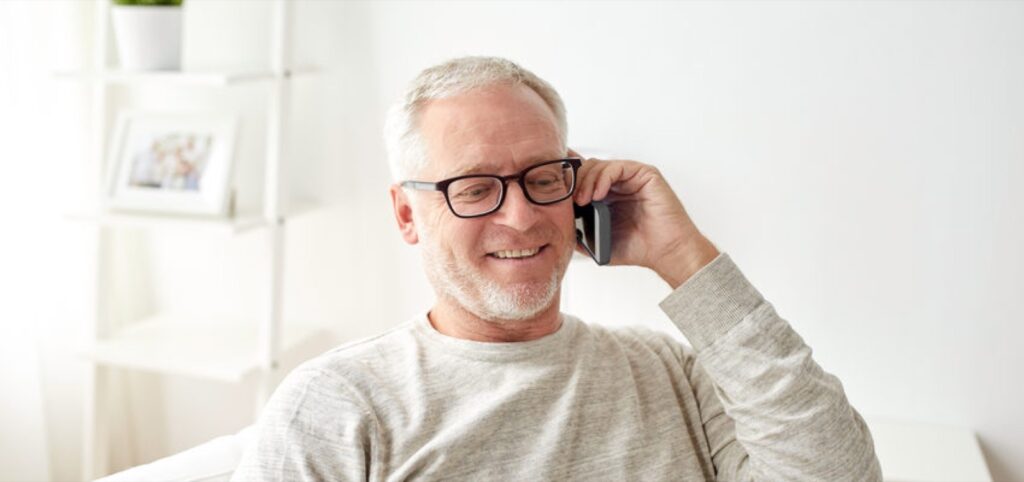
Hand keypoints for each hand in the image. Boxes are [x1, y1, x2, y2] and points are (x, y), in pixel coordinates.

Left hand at [570, 152, 720, 288]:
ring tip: (583, 201)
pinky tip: (597, 195)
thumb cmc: (639, 248)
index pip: (582, 179)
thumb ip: (579, 232)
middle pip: (587, 168)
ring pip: (598, 165)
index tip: (556, 196)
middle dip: (574, 182)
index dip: (568, 184)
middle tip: (568, 200)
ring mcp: (632, 177)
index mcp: (608, 196)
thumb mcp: (598, 243)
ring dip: (586, 181)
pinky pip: (617, 167)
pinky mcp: (645, 174)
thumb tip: (556, 225)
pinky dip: (602, 178)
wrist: (666, 253)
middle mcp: (619, 184)